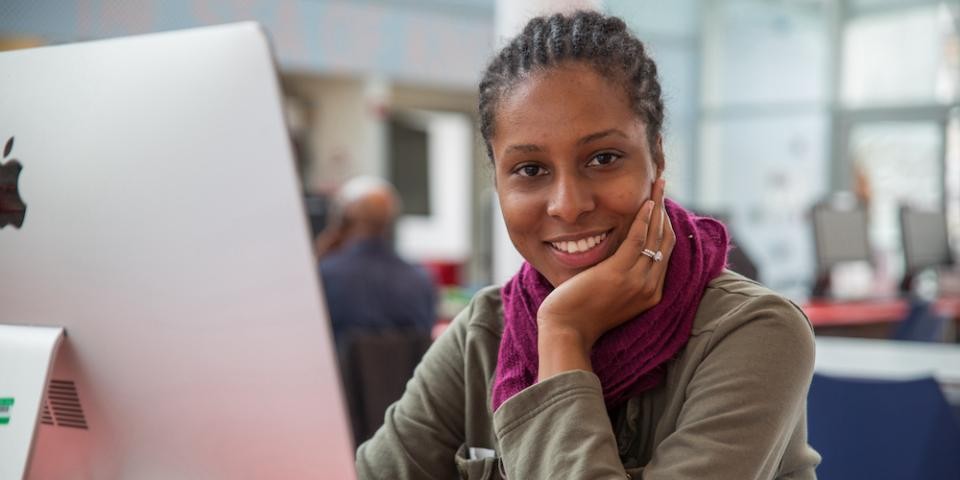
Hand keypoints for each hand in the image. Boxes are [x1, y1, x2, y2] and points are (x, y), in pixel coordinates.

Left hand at [536, 179, 675, 379]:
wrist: (567, 331)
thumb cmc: (580, 314)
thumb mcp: (609, 294)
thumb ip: (621, 276)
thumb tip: (618, 252)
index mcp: (651, 293)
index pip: (665, 252)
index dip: (665, 225)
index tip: (660, 204)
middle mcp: (650, 287)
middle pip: (666, 240)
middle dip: (666, 210)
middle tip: (662, 185)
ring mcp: (636, 281)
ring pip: (656, 236)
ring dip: (658, 206)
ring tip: (658, 184)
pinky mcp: (619, 273)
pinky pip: (638, 239)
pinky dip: (644, 219)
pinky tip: (645, 203)